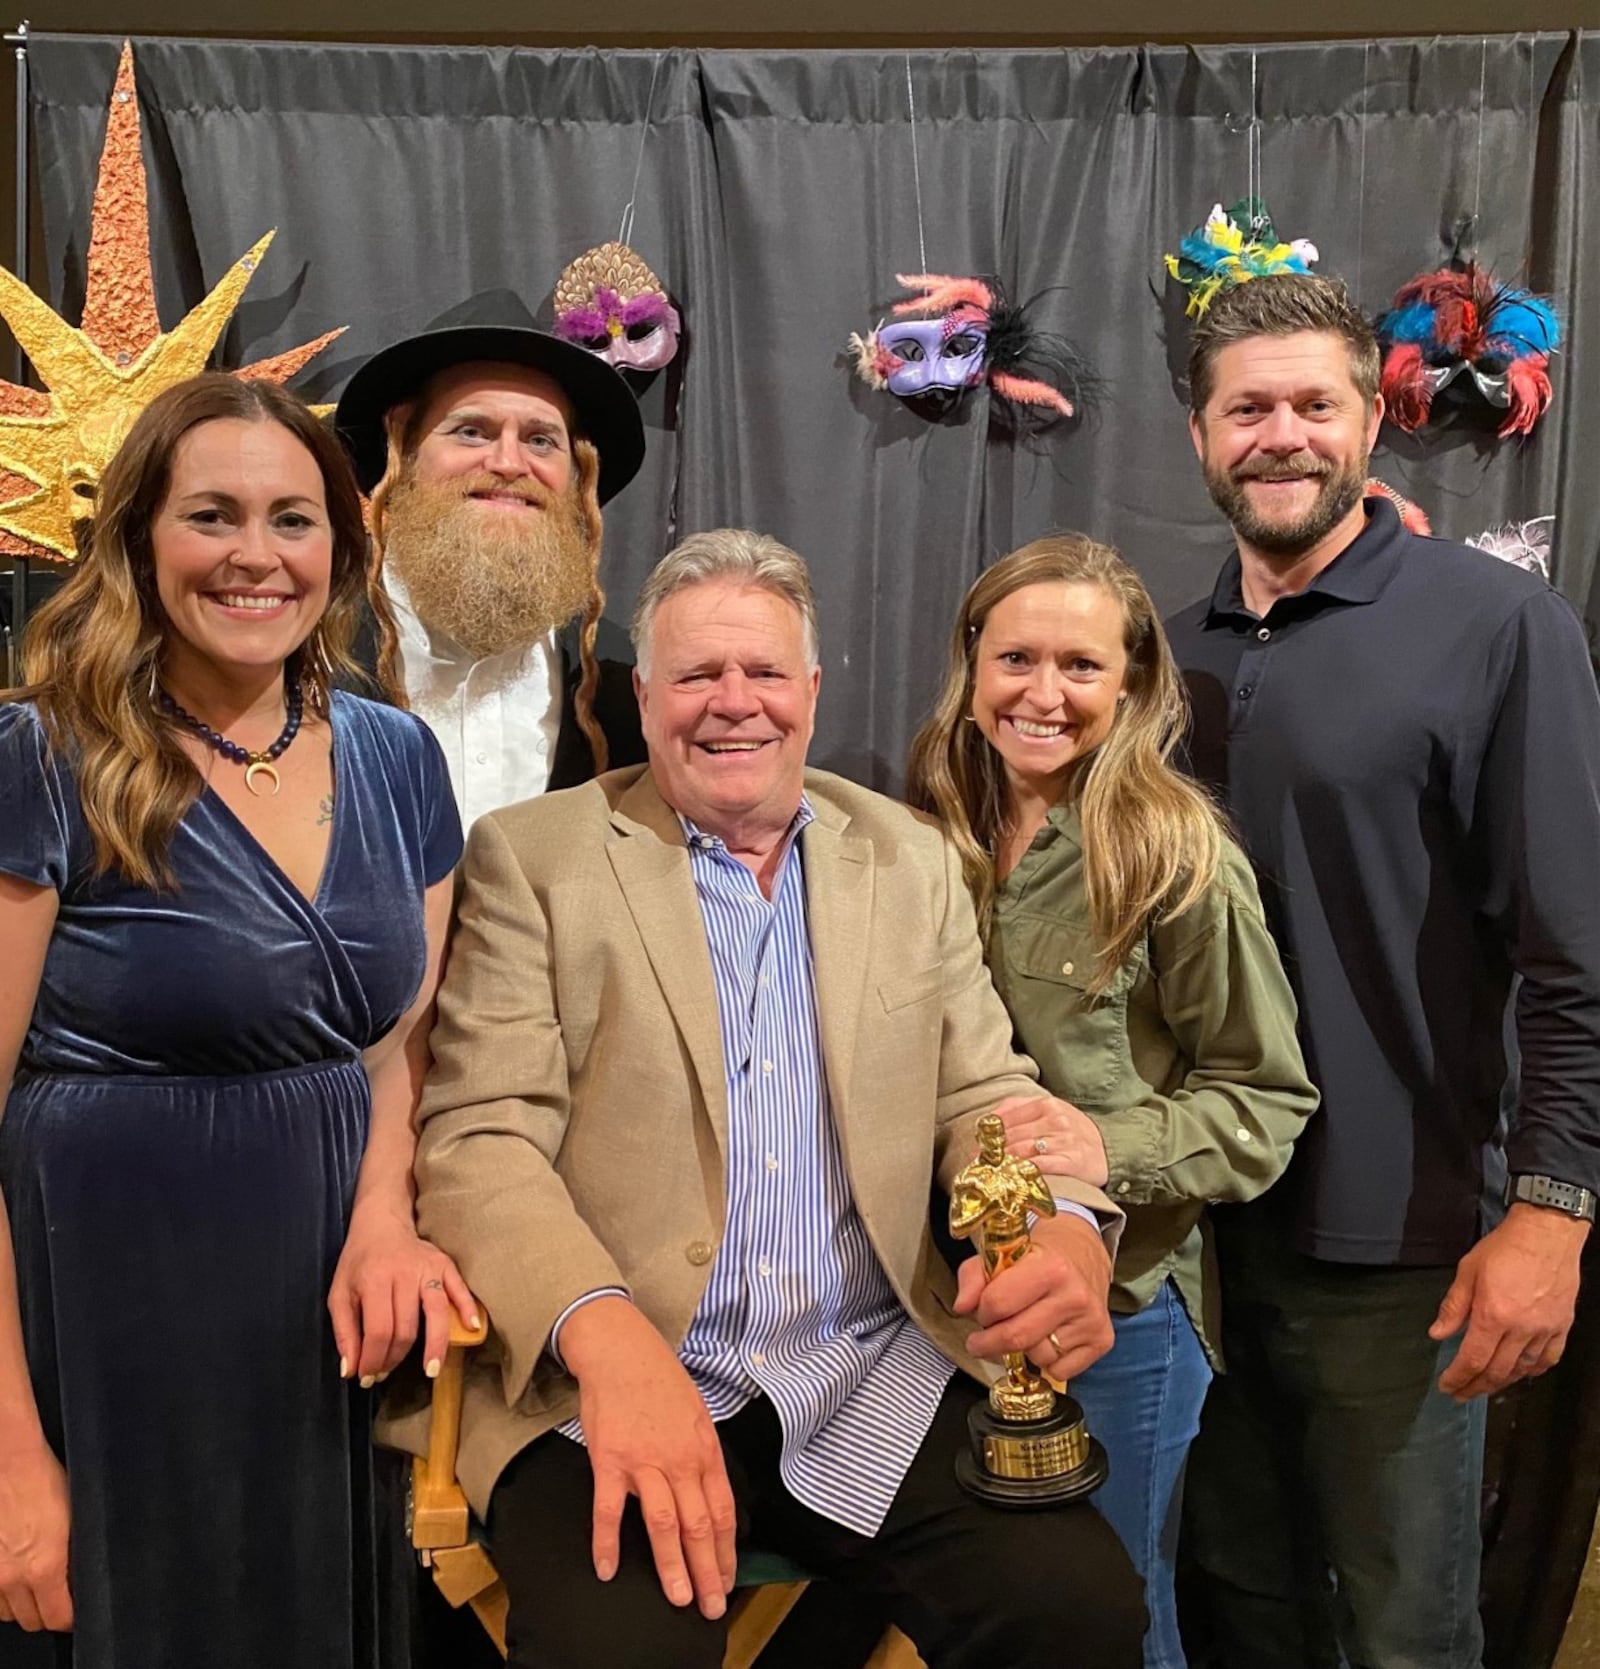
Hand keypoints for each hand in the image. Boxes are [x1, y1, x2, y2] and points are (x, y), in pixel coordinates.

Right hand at [0, 1439, 71, 1631]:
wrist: (9, 1462)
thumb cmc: (44, 1481)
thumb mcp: (75, 1518)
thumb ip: (74, 1554)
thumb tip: (80, 1578)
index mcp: (44, 1567)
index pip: (58, 1618)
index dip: (71, 1617)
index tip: (77, 1610)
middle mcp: (13, 1577)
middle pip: (31, 1621)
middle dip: (47, 1613)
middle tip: (58, 1597)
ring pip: (7, 1613)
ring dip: (22, 1605)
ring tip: (35, 1587)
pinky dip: (1, 1594)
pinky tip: (13, 1578)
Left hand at [327, 1207, 478, 1386]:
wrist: (382, 1223)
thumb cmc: (358, 1262)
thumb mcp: (339, 1294)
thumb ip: (344, 1332)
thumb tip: (350, 1370)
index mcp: (374, 1280)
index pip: (378, 1330)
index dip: (373, 1359)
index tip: (366, 1377)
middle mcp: (403, 1274)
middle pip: (406, 1328)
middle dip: (395, 1358)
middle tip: (385, 1373)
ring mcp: (428, 1269)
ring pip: (436, 1313)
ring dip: (435, 1346)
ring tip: (431, 1370)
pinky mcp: (445, 1264)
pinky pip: (460, 1289)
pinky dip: (468, 1308)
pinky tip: (472, 1328)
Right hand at [560, 1296, 735, 1620]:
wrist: (622, 1349)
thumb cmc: (659, 1380)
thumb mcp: (697, 1413)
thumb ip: (702, 1455)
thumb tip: (709, 1493)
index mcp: (704, 1450)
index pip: (722, 1511)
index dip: (726, 1550)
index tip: (726, 1580)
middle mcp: (680, 1459)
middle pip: (698, 1525)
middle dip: (707, 1571)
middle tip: (709, 1606)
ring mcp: (644, 1461)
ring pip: (663, 1524)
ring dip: (672, 1566)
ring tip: (677, 1598)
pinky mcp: (610, 1460)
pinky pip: (609, 1510)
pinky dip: (607, 1543)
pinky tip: (606, 1569)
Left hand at [953, 1212, 1113, 1381]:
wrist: (1082, 1255)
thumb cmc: (1036, 1258)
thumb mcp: (1000, 1256)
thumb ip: (973, 1278)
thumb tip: (962, 1307)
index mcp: (1050, 1267)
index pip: (999, 1303)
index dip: (982, 1312)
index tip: (981, 1312)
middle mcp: (1075, 1295)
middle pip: (1016, 1338)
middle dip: (989, 1343)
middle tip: (979, 1341)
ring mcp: (1091, 1320)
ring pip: (1038, 1357)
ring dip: (1021, 1351)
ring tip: (1021, 1329)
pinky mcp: (1102, 1341)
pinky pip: (1060, 1371)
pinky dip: (1046, 1362)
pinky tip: (1046, 1339)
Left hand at [990, 1095, 1108, 1188]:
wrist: (1111, 1150)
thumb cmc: (1075, 1131)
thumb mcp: (1052, 1111)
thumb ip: (1020, 1109)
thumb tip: (988, 1121)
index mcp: (1046, 1104)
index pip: (1006, 1117)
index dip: (988, 1134)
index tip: (978, 1147)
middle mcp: (1054, 1119)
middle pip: (1011, 1136)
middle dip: (991, 1153)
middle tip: (979, 1166)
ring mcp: (1063, 1140)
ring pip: (1021, 1151)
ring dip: (1002, 1164)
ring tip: (990, 1174)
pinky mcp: (1070, 1161)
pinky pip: (1039, 1167)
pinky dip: (1022, 1173)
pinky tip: (1012, 1179)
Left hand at [1430, 1203, 1589, 1400]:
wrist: (1546, 1233)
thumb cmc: (1504, 1248)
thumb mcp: (1467, 1271)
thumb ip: (1453, 1306)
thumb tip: (1438, 1334)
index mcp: (1493, 1315)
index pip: (1472, 1359)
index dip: (1458, 1377)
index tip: (1447, 1387)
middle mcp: (1520, 1329)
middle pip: (1496, 1371)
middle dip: (1475, 1387)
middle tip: (1461, 1394)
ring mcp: (1544, 1330)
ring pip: (1522, 1369)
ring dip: (1502, 1382)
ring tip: (1485, 1386)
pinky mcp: (1561, 1326)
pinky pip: (1548, 1359)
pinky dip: (1532, 1371)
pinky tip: (1521, 1374)